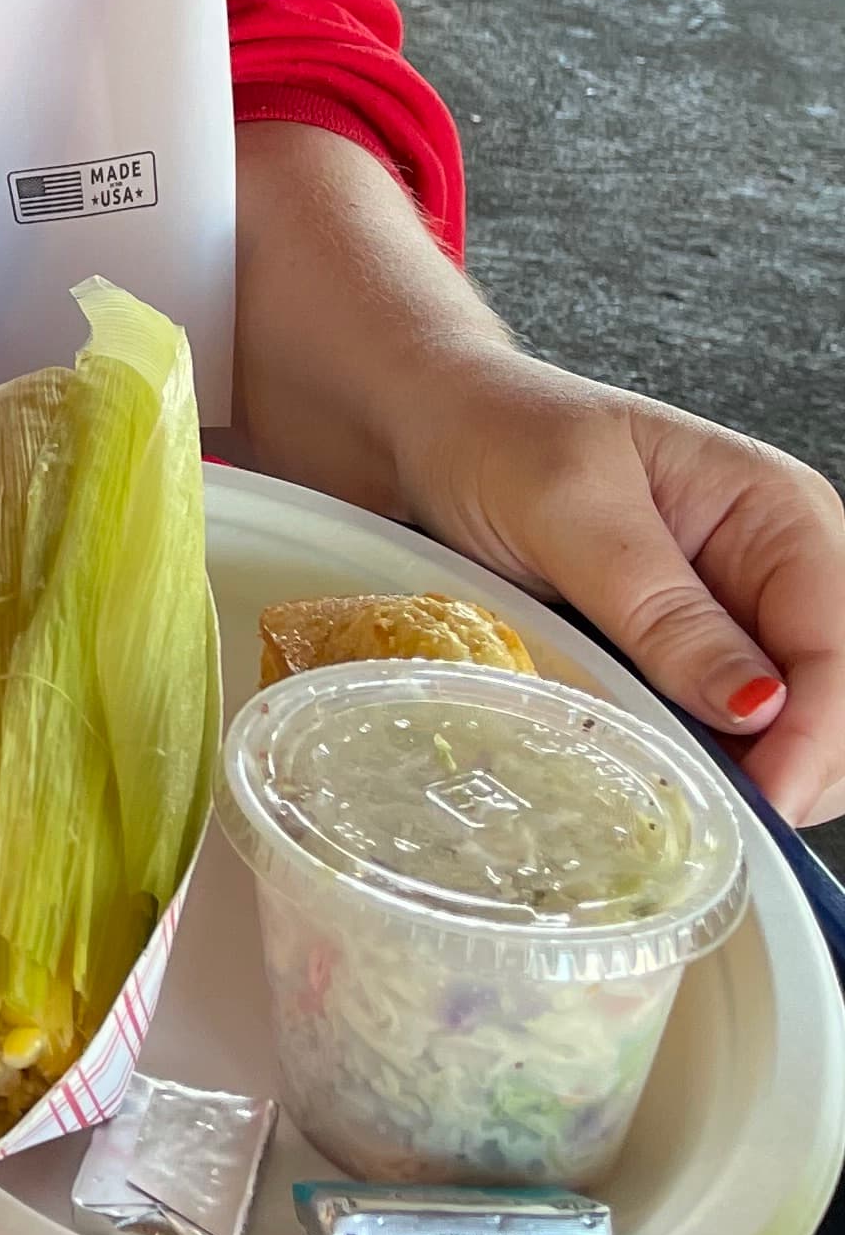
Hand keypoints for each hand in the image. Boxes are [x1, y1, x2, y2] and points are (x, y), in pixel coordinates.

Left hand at [398, 347, 844, 819]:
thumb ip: (663, 609)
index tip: (761, 803)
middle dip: (785, 767)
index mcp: (779, 513)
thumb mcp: (571, 510)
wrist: (429, 424)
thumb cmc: (497, 436)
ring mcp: (733, 620)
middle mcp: (775, 570)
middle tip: (701, 811)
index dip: (812, 738)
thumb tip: (758, 707)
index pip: (838, 649)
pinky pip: (719, 735)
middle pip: (829, 705)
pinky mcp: (686, 658)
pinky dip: (692, 763)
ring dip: (735, 775)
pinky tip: (646, 768)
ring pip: (783, 735)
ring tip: (660, 788)